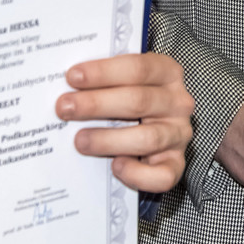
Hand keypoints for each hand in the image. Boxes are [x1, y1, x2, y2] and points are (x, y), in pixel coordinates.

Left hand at [58, 52, 193, 192]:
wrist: (156, 129)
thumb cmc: (132, 100)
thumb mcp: (125, 82)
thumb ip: (105, 81)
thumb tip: (66, 87)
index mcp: (167, 73)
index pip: (138, 68)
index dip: (103, 72)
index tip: (72, 77)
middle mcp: (177, 103)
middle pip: (138, 101)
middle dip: (96, 104)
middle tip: (65, 107)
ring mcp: (178, 135)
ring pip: (147, 138)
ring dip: (108, 140)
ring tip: (80, 140)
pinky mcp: (176, 164)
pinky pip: (162, 175)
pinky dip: (137, 174)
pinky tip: (116, 166)